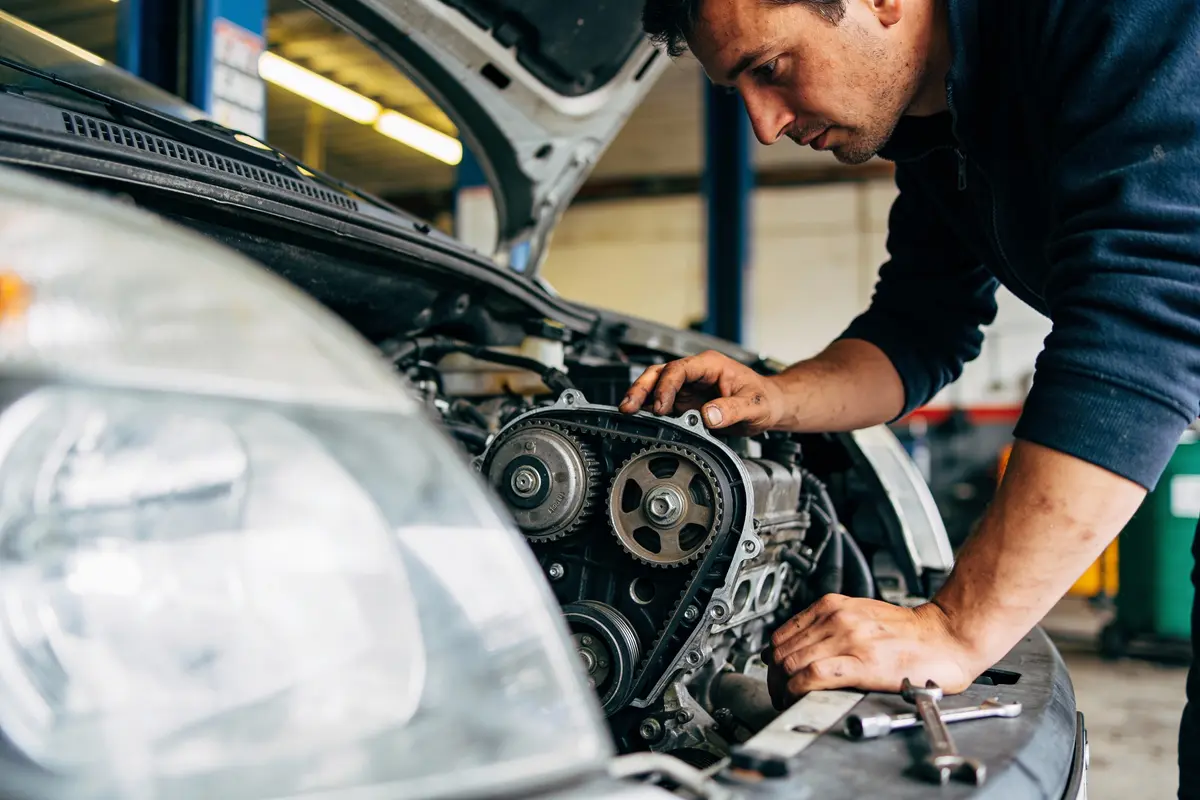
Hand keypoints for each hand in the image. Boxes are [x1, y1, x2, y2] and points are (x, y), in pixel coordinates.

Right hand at [618, 350, 785, 434]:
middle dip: (641, 388)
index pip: (679, 369)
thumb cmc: (765, 399)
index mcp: (711, 365)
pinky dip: (650, 411)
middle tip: (628, 406)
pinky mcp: (685, 402)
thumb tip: (707, 415)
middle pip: (660, 373)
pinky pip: (663, 403)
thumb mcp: (754, 406)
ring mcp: (688, 387)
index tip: (661, 407)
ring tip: (627, 412)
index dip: (666, 386)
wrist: (770, 406)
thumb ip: (731, 410)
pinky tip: (641, 421)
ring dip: (641, 398)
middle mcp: (696, 373)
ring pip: (656, 386)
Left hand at [765, 595, 979, 708]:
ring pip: (792, 663)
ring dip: (783, 688)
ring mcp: (849, 640)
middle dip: (774, 678)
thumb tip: (803, 647)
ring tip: (790, 701)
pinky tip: (800, 697)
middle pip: (782, 651)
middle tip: (780, 694)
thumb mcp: (861, 613)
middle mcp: (837, 618)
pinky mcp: (863, 664)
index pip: (782, 634)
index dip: (773, 660)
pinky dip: (798, 688)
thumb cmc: (910, 632)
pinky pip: (813, 675)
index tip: (776, 676)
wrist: (947, 637)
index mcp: (834, 606)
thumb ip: (831, 625)